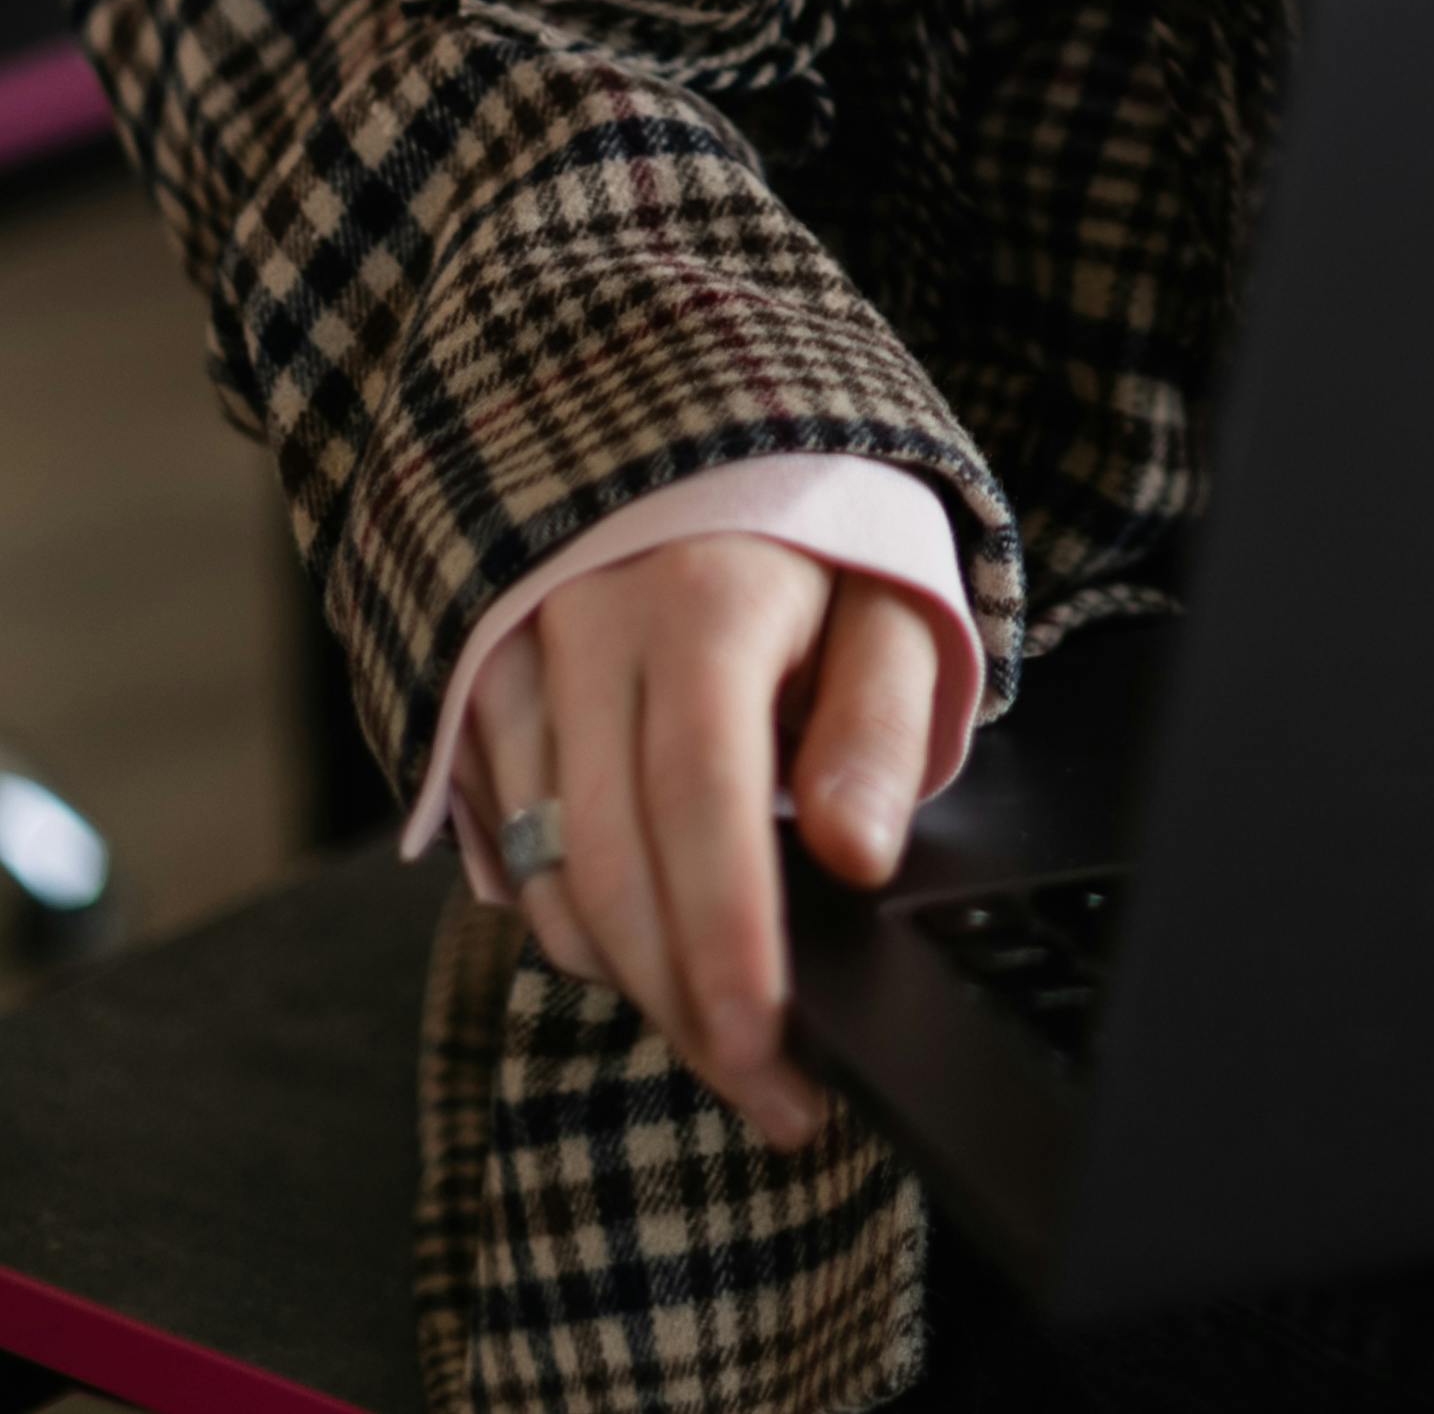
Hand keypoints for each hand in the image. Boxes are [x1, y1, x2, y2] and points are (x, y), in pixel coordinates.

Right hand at [466, 538, 941, 1149]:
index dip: (726, 943)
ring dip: (631, 977)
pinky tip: (651, 938)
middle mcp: (585, 624)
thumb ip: (878, 723)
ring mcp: (510, 653)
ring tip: (727, 1029)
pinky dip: (575, 916)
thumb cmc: (811, 522)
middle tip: (772, 1095)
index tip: (769, 1054)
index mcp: (703, 595)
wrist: (689, 413)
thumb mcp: (891, 597)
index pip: (700, 801)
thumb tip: (855, 856)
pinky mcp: (468, 686)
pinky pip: (509, 844)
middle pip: (610, 866)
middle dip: (686, 1005)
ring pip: (548, 874)